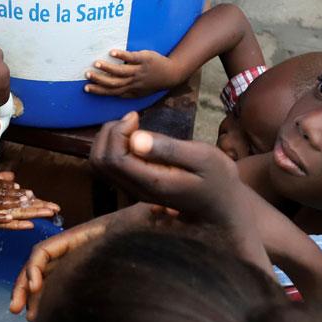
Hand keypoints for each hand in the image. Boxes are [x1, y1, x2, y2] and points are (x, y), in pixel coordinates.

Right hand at [9, 204, 152, 320]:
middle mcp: (72, 249)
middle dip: (23, 286)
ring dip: (30, 295)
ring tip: (25, 316)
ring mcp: (75, 261)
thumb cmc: (146, 222)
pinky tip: (39, 316)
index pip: (46, 250)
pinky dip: (44, 299)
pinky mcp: (80, 272)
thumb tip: (167, 210)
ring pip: (44, 278)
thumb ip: (154, 214)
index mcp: (80, 236)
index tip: (35, 287)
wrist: (153, 225)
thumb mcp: (146, 218)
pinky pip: (55, 285)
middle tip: (15, 308)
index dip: (35, 267)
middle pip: (38, 265)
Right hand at [84, 49, 179, 97]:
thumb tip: (111, 92)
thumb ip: (126, 92)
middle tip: (86, 74)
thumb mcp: (140, 92)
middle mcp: (133, 82)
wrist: (171, 74)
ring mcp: (139, 71)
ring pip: (121, 71)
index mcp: (130, 90)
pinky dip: (122, 55)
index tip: (86, 88)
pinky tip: (112, 52)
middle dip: (99, 79)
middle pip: (113, 83)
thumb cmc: (153, 82)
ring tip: (96, 63)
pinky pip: (132, 58)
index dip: (99, 90)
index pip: (112, 92)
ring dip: (108, 68)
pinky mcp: (144, 59)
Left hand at [89, 112, 268, 270]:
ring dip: (108, 139)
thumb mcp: (202, 158)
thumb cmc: (218, 177)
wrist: (222, 204)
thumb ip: (168, 149)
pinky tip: (133, 137)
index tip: (136, 116)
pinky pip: (109, 166)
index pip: (113, 159)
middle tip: (131, 120)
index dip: (116, 132)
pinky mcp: (134, 186)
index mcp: (151, 182)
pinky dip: (112, 146)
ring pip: (99, 164)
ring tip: (131, 126)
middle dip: (108, 133)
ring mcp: (133, 190)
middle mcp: (136, 190)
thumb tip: (135, 138)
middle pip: (99, 162)